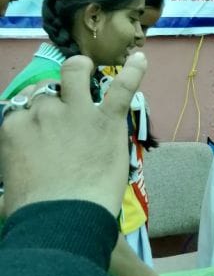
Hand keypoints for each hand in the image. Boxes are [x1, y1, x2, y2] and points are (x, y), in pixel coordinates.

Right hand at [0, 53, 146, 217]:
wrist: (62, 216)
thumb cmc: (33, 211)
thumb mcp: (8, 189)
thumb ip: (14, 176)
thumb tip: (8, 197)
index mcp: (14, 128)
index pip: (24, 109)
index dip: (35, 117)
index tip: (44, 129)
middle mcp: (42, 112)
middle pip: (48, 94)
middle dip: (56, 102)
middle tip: (68, 118)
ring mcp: (75, 112)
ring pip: (75, 75)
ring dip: (81, 70)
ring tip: (89, 69)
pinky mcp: (106, 119)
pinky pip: (122, 88)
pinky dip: (133, 72)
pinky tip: (140, 59)